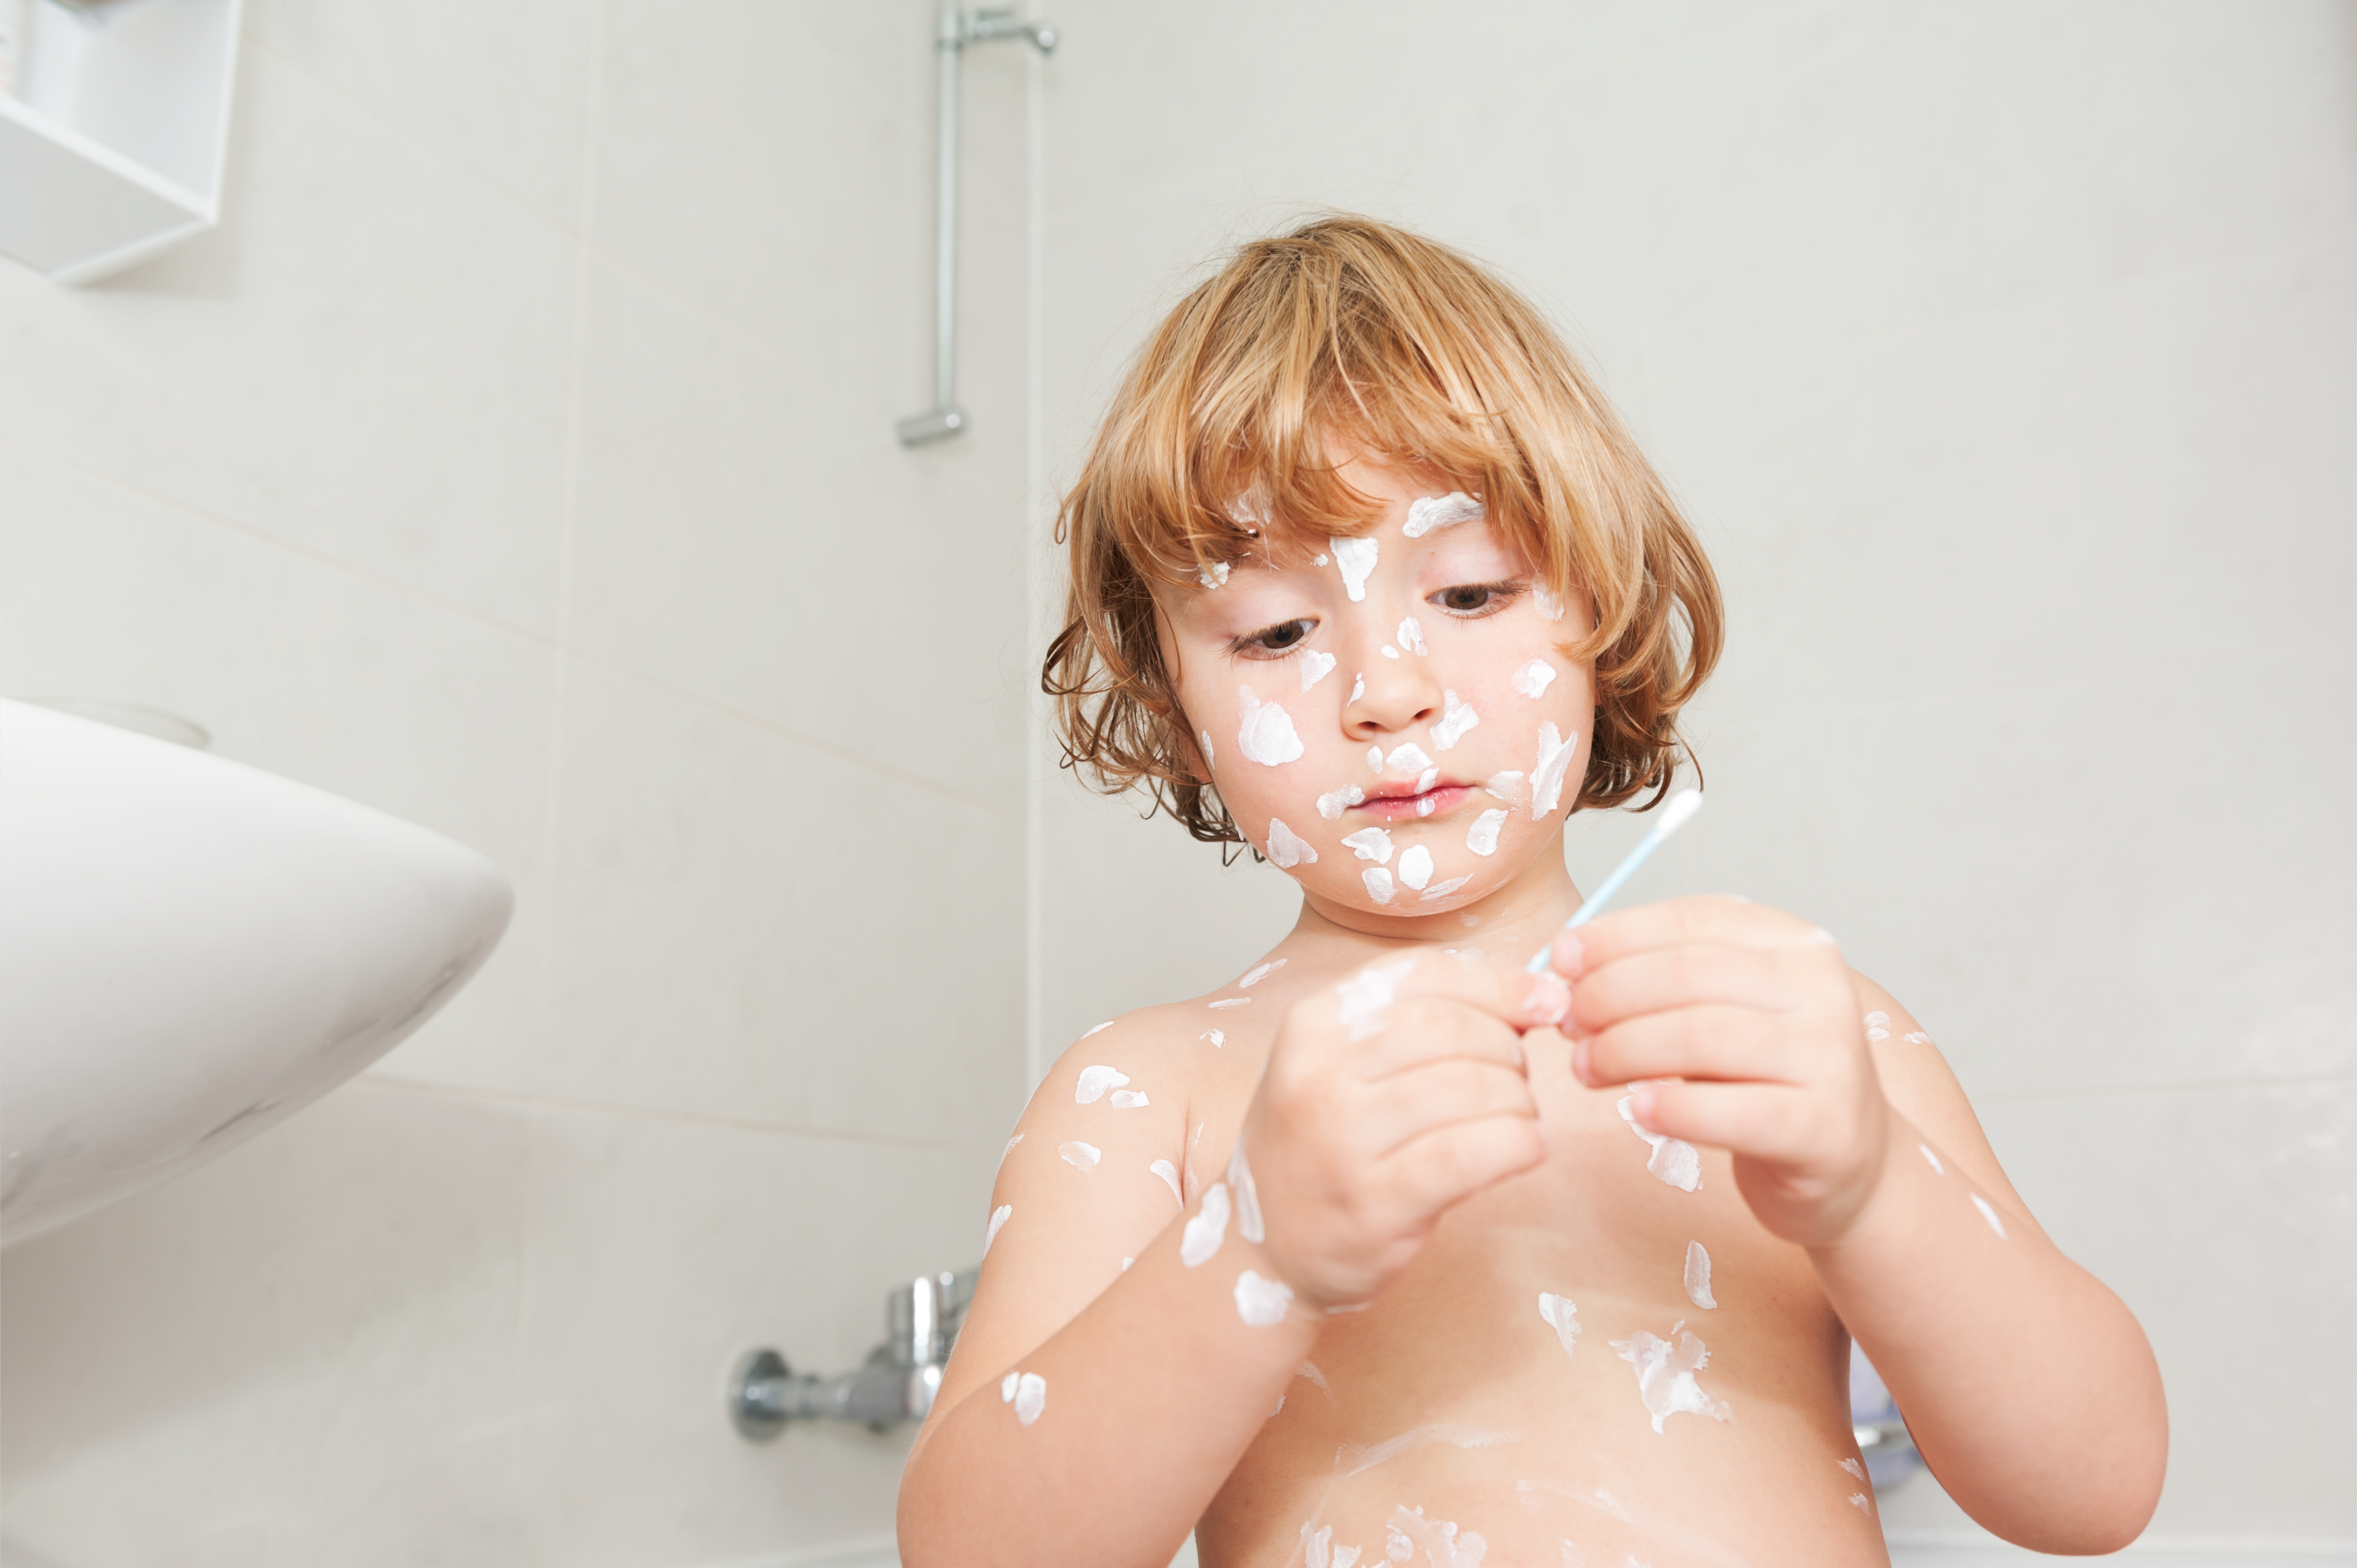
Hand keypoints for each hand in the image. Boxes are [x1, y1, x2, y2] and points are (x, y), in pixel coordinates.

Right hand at [1236, 954, 1565, 1309]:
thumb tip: (1538, 994)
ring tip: (1519, 1118)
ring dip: (1519, 1100)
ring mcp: (1340, 1141)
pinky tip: (1526, 1148)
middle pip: (1453, 1028)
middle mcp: (1317, 1074)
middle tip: (1517, 1079)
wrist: (1266, 1247)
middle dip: (1508, 1049)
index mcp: (1312, 1024)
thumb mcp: (1344, 1063)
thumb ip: (1424, 1020)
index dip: (1498, 984)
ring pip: (1470, 1088)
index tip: (1544, 1003)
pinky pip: (1470, 1154)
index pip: (1424, 974)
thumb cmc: (1323, 1145)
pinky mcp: (1373, 1204)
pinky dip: (1519, 1144)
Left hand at [1556, 896, 1890, 1248]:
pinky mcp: (1825, 1128)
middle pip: (1690, 973)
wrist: (1846, 1160)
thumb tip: (1567, 963)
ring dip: (1625, 1049)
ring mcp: (1831, 1059)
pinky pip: (1734, 1111)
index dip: (1616, 935)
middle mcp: (1821, 990)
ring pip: (1704, 1036)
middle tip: (1565, 1024)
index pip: (1693, 918)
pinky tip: (1638, 1109)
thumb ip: (1659, 982)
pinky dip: (1674, 1108)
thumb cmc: (1763, 1078)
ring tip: (1585, 1069)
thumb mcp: (1720, 1011)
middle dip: (1610, 994)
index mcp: (1794, 944)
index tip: (1560, 959)